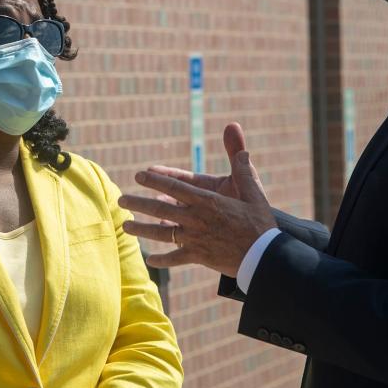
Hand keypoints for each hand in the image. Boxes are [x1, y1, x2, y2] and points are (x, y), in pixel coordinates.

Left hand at [118, 123, 276, 276]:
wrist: (265, 257)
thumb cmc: (259, 221)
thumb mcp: (252, 188)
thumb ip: (239, 161)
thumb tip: (233, 127)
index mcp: (207, 201)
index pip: (175, 187)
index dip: (155, 180)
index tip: (139, 175)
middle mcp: (196, 219)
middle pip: (160, 209)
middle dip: (139, 203)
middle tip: (122, 200)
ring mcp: (195, 240)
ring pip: (162, 234)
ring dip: (142, 230)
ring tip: (126, 226)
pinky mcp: (199, 257)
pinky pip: (176, 258)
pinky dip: (162, 259)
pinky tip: (151, 259)